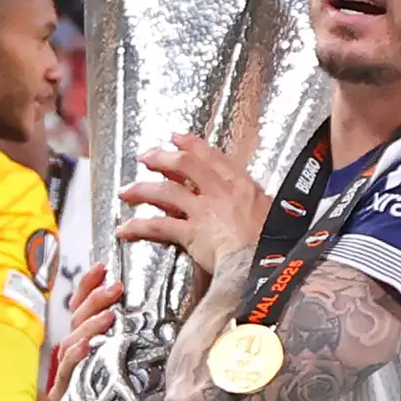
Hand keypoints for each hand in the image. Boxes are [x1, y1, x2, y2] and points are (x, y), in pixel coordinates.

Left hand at [113, 132, 263, 287]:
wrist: (266, 262)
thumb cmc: (275, 243)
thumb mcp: (272, 213)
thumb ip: (253, 204)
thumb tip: (251, 203)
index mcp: (241, 184)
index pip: (211, 155)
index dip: (190, 144)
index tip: (176, 138)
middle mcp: (219, 192)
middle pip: (183, 165)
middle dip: (160, 158)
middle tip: (146, 157)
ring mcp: (203, 211)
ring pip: (165, 192)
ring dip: (142, 190)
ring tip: (128, 191)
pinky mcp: (191, 233)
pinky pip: (158, 226)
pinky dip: (138, 226)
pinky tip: (126, 228)